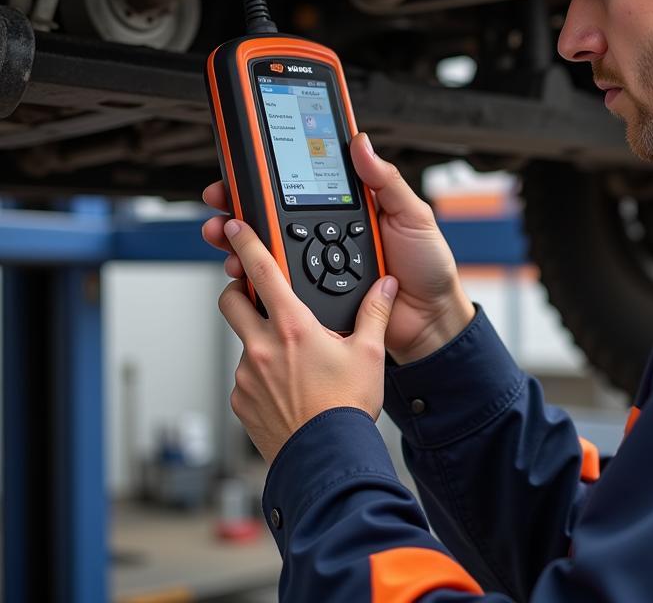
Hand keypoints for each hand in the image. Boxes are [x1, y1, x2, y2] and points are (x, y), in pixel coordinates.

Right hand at [201, 132, 473, 364]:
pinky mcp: (313, 295)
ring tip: (225, 234)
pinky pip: (278, 285)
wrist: (429, 318)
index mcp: (348, 210)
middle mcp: (328, 234)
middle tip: (221, 200)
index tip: (245, 166)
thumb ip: (385, 180)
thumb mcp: (412, 214)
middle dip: (241, 206)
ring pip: (269, 250)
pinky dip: (255, 277)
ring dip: (240, 241)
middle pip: (275, 217)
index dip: (273, 175)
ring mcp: (319, 264)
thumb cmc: (427, 265)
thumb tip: (360, 143)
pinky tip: (243, 270)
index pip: (304, 185)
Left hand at [215, 217, 397, 463]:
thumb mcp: (368, 353)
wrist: (326, 459)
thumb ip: (375, 312)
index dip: (245, 243)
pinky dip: (261, 374)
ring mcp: (246, 376)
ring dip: (258, 339)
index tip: (234, 227)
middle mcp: (261, 348)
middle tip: (256, 293)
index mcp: (293, 327)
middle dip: (238, 289)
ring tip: (292, 359)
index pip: (260, 271)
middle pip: (231, 300)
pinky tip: (287, 387)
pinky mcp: (241, 402)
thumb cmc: (345, 409)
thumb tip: (387, 285)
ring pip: (241, 341)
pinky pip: (245, 377)